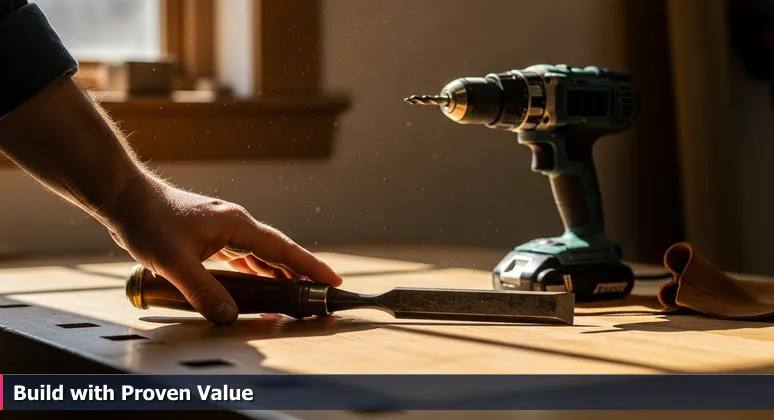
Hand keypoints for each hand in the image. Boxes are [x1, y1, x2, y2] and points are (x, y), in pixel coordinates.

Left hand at [104, 176, 342, 325]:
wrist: (125, 198)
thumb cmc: (148, 222)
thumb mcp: (174, 262)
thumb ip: (203, 291)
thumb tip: (229, 317)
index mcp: (237, 225)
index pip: (283, 249)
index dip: (310, 267)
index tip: (333, 281)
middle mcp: (238, 225)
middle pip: (279, 254)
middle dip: (301, 277)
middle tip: (319, 301)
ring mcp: (227, 230)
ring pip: (262, 257)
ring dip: (280, 277)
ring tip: (297, 300)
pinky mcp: (214, 237)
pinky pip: (245, 258)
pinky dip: (257, 274)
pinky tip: (261, 289)